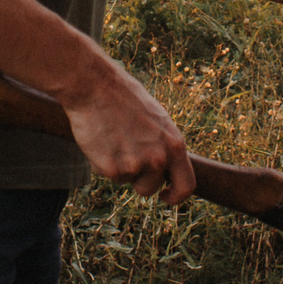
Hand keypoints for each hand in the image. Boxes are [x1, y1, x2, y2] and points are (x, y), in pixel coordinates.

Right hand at [62, 63, 194, 205]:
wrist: (96, 86)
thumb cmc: (125, 98)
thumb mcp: (157, 120)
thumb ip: (164, 145)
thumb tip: (165, 167)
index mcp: (174, 145)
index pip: (186, 185)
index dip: (176, 196)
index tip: (165, 195)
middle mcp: (158, 159)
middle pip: (150, 188)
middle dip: (139, 179)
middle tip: (127, 156)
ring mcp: (135, 166)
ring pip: (127, 181)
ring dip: (120, 169)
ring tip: (114, 141)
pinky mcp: (111, 169)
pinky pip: (108, 174)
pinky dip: (102, 162)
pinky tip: (100, 139)